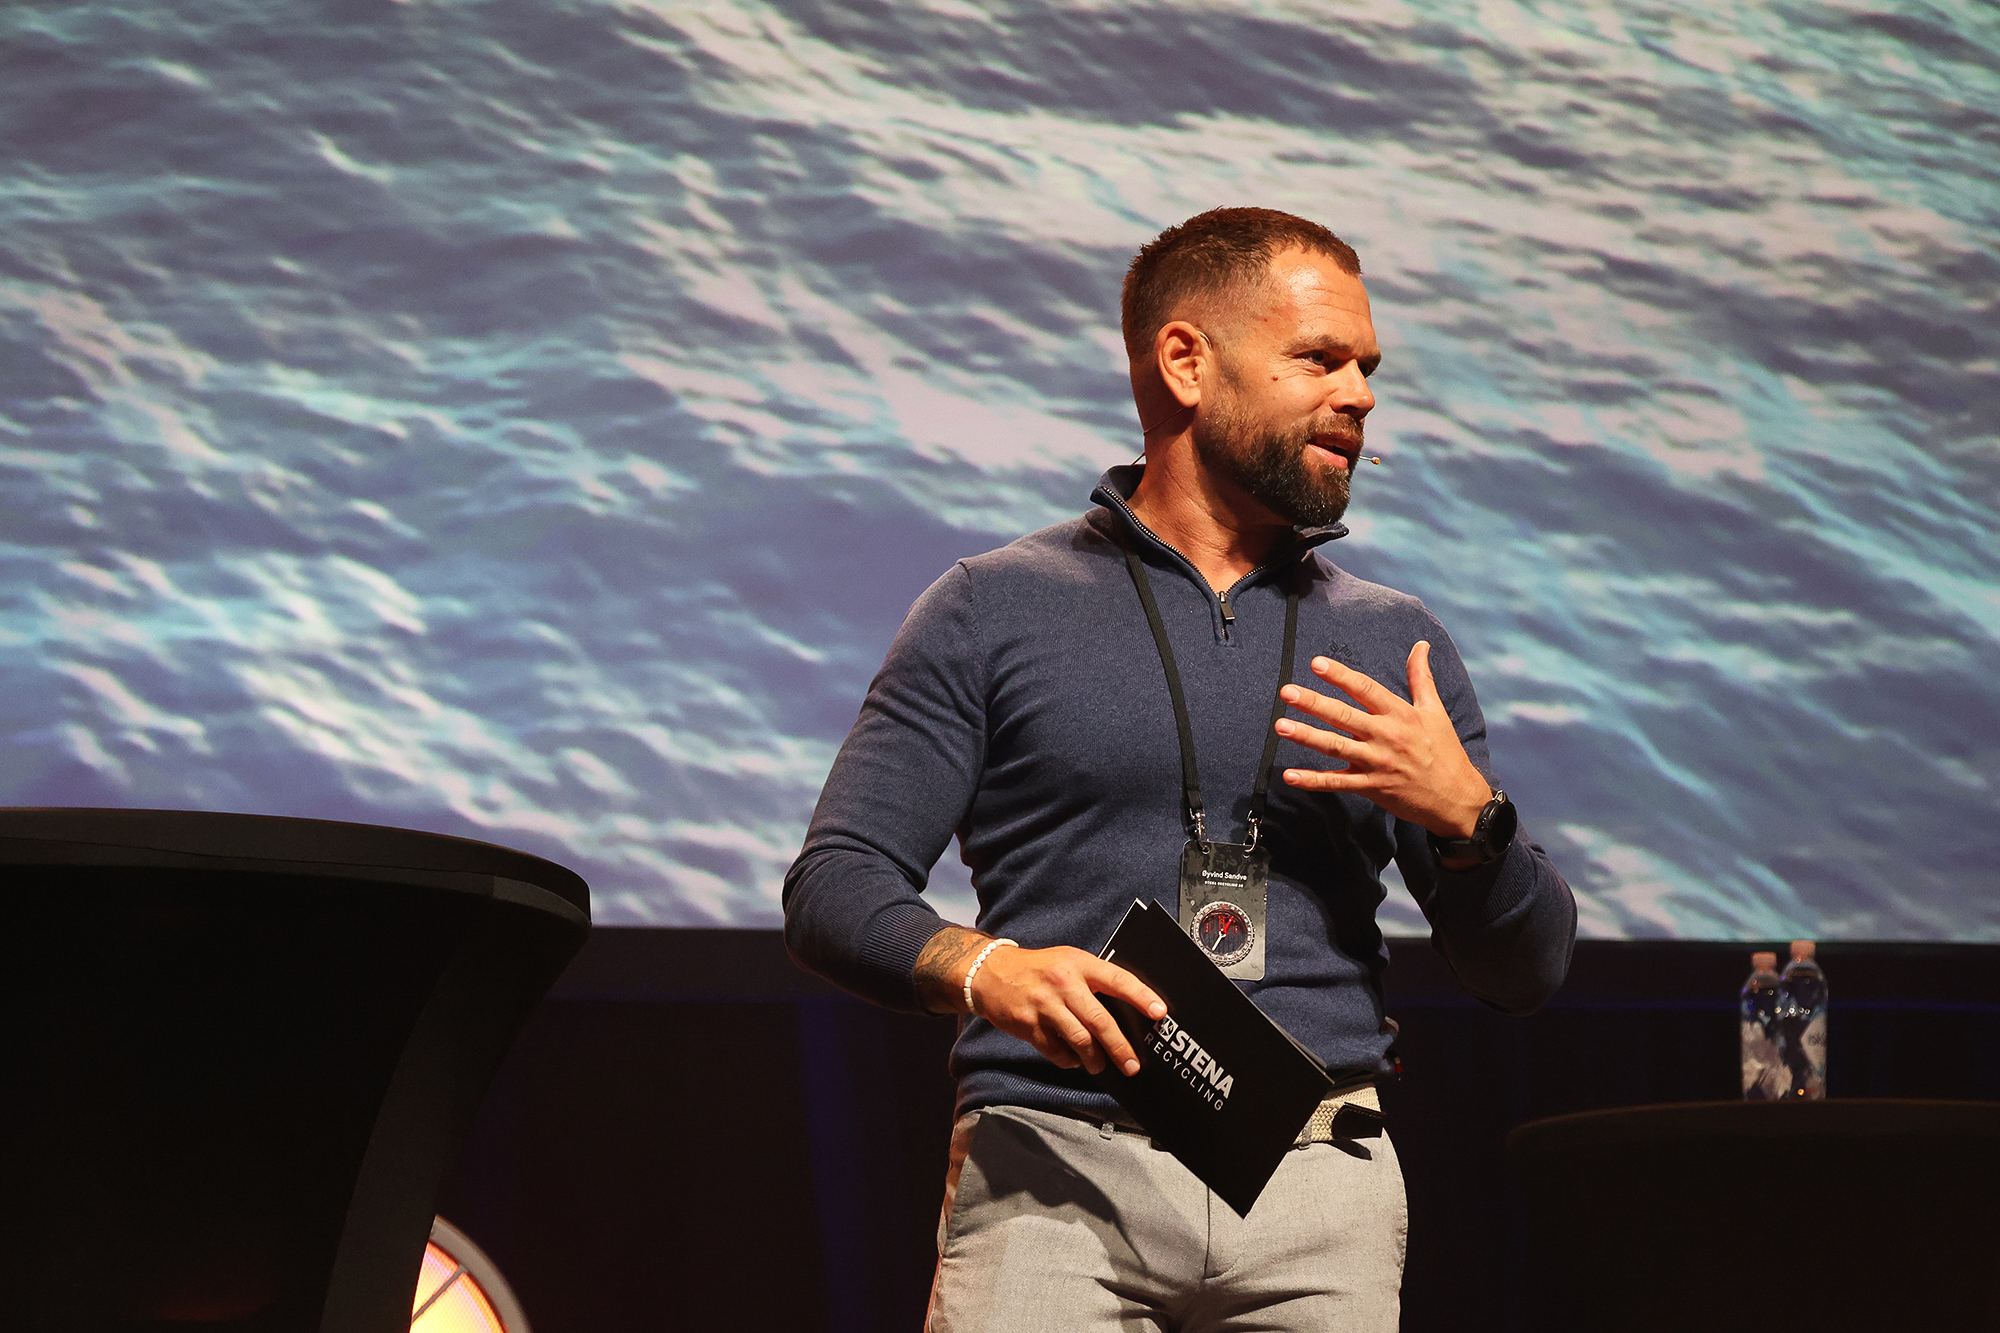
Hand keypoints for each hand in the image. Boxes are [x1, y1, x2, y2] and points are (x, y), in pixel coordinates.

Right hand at [972, 944, 1165, 1076]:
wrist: (990, 973)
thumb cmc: (1038, 969)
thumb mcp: (1068, 962)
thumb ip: (1094, 981)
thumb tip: (1127, 1010)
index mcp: (1079, 964)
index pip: (1116, 979)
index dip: (1140, 996)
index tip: (1159, 1012)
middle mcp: (1063, 983)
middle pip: (1099, 1020)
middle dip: (1120, 1047)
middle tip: (1132, 1064)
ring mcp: (1044, 1005)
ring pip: (1079, 1040)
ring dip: (1095, 1059)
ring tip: (1100, 1066)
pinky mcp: (1028, 1025)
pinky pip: (1056, 1051)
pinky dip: (1068, 1059)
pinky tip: (1073, 1058)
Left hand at [1274, 641, 1491, 842]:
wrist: (1456, 797)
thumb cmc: (1445, 750)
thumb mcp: (1435, 710)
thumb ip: (1421, 677)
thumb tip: (1420, 645)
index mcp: (1399, 714)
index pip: (1365, 689)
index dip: (1340, 676)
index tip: (1317, 663)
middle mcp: (1386, 736)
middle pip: (1344, 716)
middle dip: (1314, 703)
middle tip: (1287, 691)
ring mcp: (1376, 763)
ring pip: (1335, 747)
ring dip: (1306, 736)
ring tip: (1280, 726)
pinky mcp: (1371, 787)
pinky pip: (1337, 783)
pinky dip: (1312, 781)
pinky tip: (1289, 775)